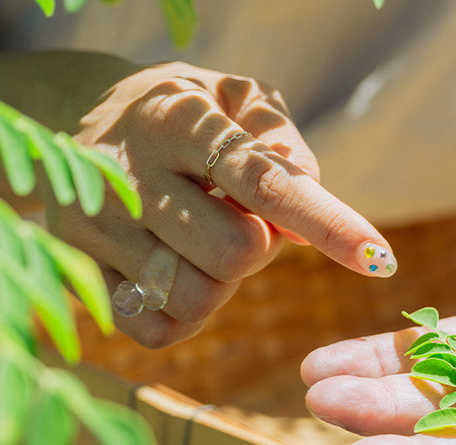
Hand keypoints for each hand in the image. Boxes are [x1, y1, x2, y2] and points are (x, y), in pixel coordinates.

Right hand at [59, 62, 395, 346]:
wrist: (87, 114)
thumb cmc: (195, 114)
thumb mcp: (245, 102)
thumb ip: (287, 150)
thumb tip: (308, 225)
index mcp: (178, 120)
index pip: (266, 184)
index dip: (329, 224)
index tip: (380, 260)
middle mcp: (127, 172)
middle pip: (236, 254)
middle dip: (260, 248)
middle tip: (240, 218)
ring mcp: (92, 224)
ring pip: (196, 298)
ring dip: (222, 281)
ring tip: (202, 238)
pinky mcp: (76, 268)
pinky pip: (159, 330)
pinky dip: (186, 314)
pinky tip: (177, 269)